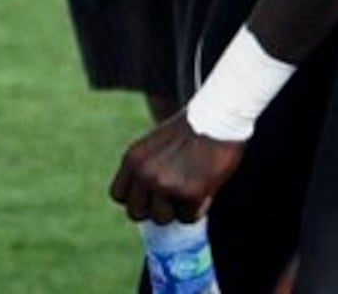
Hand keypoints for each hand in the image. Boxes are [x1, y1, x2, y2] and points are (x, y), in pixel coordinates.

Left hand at [109, 110, 245, 222]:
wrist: (219, 117)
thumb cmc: (192, 129)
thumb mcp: (156, 144)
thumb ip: (147, 168)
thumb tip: (147, 200)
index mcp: (133, 158)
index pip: (118, 194)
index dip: (136, 198)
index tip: (151, 195)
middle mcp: (144, 173)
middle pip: (135, 213)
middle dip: (153, 209)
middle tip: (171, 199)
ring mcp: (165, 184)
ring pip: (161, 219)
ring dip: (175, 211)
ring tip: (189, 192)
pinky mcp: (189, 193)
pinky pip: (188, 217)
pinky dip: (197, 208)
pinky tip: (204, 189)